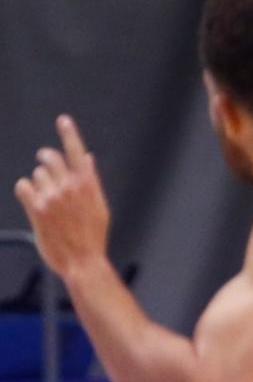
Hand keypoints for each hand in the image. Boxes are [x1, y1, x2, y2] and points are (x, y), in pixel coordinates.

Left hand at [14, 115, 110, 277]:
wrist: (82, 261)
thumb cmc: (93, 235)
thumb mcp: (100, 205)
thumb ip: (91, 179)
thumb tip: (86, 158)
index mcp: (88, 183)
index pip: (77, 151)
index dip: (69, 133)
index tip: (63, 120)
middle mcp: (70, 186)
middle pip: (49, 158)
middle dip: (45, 159)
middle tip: (44, 161)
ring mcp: (52, 197)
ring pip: (37, 174)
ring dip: (39, 182)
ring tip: (46, 198)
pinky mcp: (37, 209)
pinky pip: (23, 186)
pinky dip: (25, 190)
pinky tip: (33, 200)